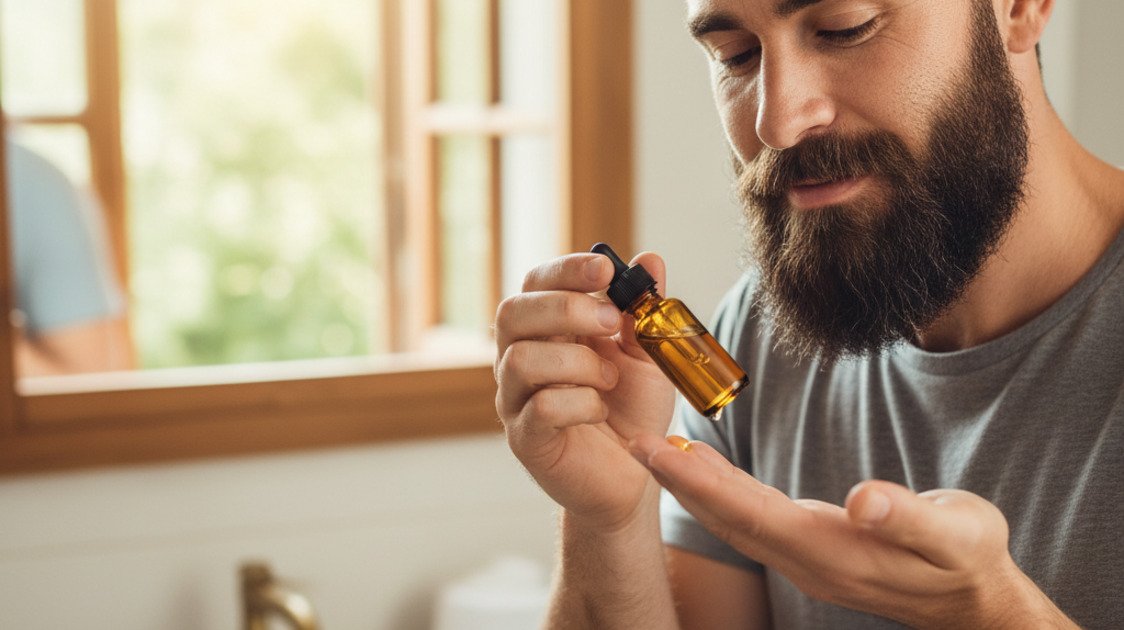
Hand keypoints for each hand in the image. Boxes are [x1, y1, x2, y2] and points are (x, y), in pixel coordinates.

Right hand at [494, 253, 677, 530]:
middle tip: (612, 323)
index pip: (535, 283)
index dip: (566, 270)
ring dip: (577, 362)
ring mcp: (515, 399)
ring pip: (521, 359)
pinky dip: (579, 402)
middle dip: (566, 309)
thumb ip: (644, 309)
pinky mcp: (526, 439)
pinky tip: (599, 410)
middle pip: (513, 312)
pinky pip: (540, 407)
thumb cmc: (631, 410)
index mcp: (546, 329)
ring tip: (609, 380)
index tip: (605, 270)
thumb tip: (649, 260)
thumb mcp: (647, 354)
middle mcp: (519, 358)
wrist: (633, 476)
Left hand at [629, 434, 1077, 627]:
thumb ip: (907, 518)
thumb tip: (861, 499)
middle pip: (725, 516)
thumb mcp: (955, 534)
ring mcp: (802, 556)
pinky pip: (747, 517)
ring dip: (689, 484)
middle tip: (631, 439)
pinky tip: (702, 467)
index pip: (749, 513)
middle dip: (675, 479)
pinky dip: (717, 489)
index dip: (698, 481)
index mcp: (831, 550)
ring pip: (731, 518)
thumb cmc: (966, 558)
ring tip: (653, 447)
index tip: (656, 449)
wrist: (973, 600)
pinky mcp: (806, 546)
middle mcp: (804, 557)